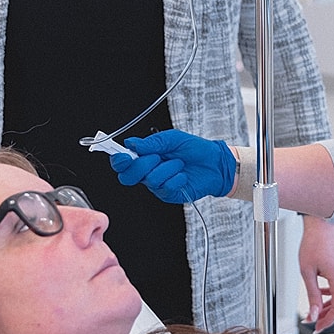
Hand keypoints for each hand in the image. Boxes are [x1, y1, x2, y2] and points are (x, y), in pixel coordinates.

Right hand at [110, 130, 235, 203]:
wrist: (215, 163)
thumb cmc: (195, 149)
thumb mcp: (173, 138)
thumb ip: (152, 142)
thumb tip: (131, 143)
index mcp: (145, 157)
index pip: (122, 163)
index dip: (118, 160)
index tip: (124, 155)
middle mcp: (147, 173)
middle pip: (128, 176)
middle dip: (142, 164)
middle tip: (158, 156)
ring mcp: (157, 185)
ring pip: (150, 180)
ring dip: (167, 168)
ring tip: (179, 164)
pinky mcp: (169, 195)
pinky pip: (166, 188)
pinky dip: (177, 179)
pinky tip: (184, 176)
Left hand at [297, 217, 333, 331]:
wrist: (321, 223)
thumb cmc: (313, 242)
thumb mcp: (307, 272)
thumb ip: (312, 295)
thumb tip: (313, 313)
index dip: (327, 321)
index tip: (317, 327)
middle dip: (327, 315)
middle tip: (314, 321)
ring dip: (329, 304)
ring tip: (315, 308)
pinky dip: (332, 293)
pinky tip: (322, 292)